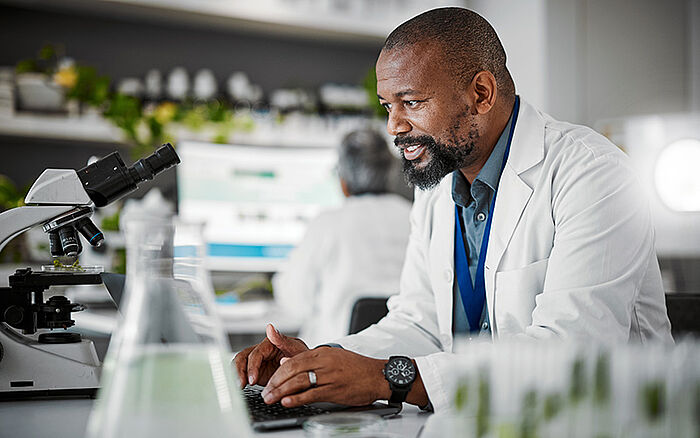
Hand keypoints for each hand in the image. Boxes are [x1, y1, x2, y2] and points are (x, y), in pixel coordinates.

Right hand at [233, 324, 308, 387]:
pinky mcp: (255, 372)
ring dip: (236, 376)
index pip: (255, 354)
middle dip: (239, 372)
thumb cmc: (303, 356)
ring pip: (239, 365)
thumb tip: (270, 328)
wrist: (307, 368)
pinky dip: (240, 380)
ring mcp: (257, 362)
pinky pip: (243, 374)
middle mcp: (261, 351)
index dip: (252, 367)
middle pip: (242, 358)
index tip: (253, 380)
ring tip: (239, 389)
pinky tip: (241, 390)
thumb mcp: (296, 348)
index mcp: (270, 343)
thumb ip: (282, 340)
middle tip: (240, 386)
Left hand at [260, 347, 388, 407]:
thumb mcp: (332, 357)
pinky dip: (297, 398)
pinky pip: (311, 394)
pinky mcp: (334, 390)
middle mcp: (324, 362)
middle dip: (276, 382)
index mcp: (322, 352)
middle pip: (292, 370)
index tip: (269, 380)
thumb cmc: (356, 368)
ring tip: (270, 398)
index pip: (294, 360)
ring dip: (281, 391)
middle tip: (266, 392)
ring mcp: (329, 376)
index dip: (278, 371)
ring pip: (299, 382)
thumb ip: (310, 359)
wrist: (378, 376)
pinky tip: (287, 402)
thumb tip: (286, 362)